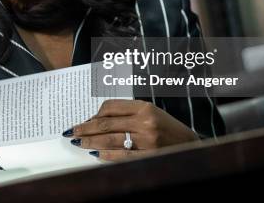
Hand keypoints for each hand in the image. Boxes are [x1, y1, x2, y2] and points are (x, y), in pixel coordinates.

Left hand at [64, 100, 198, 161]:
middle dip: (85, 128)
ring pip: (110, 140)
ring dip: (91, 141)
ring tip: (79, 142)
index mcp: (144, 107)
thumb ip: (126, 113)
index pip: (110, 107)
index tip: (83, 120)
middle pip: (106, 123)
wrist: (191, 145)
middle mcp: (145, 122)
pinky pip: (121, 156)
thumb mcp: (150, 112)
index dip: (93, 114)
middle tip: (72, 131)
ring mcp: (147, 141)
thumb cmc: (167, 128)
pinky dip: (106, 154)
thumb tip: (96, 119)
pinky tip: (96, 153)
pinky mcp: (148, 156)